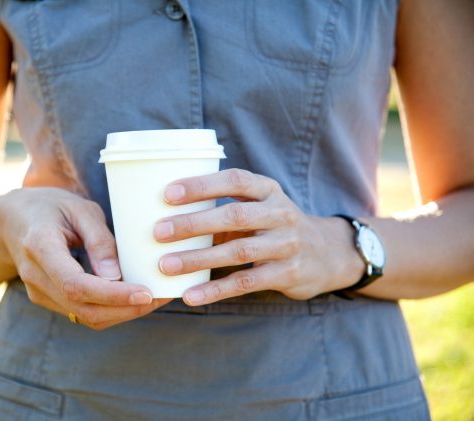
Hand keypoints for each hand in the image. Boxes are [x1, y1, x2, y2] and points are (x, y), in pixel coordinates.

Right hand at [0, 187, 170, 328]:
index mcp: (39, 247)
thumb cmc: (50, 207)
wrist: (11, 221)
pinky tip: (133, 298)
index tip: (145, 293)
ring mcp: (38, 292)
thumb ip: (99, 240)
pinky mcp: (47, 299)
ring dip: (122, 313)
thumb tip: (117, 276)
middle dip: (125, 309)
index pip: (76, 284)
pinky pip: (81, 313)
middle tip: (160, 297)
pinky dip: (110, 310)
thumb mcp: (79, 208)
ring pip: (84, 317)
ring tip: (154, 298)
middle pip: (82, 308)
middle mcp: (35, 275)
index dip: (112, 295)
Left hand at [153, 169, 363, 304]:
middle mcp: (280, 213)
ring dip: (198, 259)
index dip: (201, 185)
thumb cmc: (274, 227)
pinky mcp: (287, 274)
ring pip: (237, 251)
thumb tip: (167, 215)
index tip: (168, 193)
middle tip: (158, 232)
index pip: (234, 180)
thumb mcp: (258, 208)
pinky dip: (216, 290)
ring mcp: (286, 244)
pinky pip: (246, 282)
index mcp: (268, 190)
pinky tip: (190, 295)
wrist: (327, 254)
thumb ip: (224, 209)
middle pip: (233, 215)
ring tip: (166, 265)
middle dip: (193, 223)